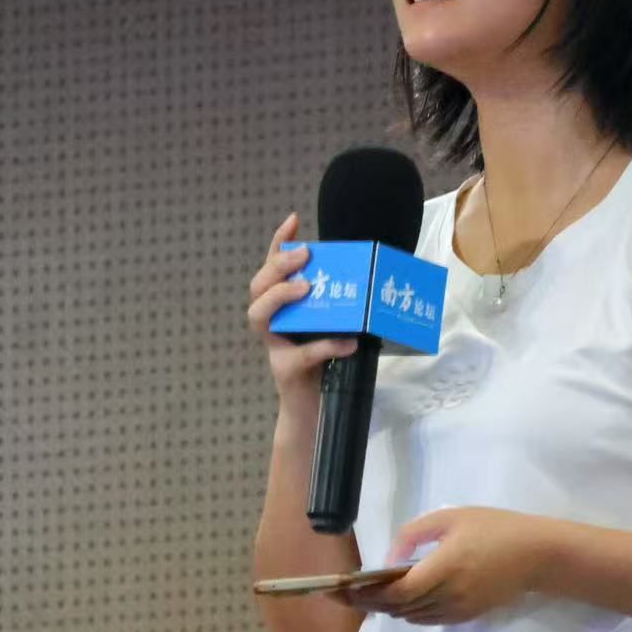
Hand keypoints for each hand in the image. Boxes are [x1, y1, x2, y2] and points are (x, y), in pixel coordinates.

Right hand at [247, 213, 355, 412]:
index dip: (279, 243)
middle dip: (277, 266)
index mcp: (283, 309)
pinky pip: (302, 354)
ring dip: (281, 296)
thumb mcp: (333, 326)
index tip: (294, 220)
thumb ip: (340, 306)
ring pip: (259, 315)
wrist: (318, 412)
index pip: (272, 269)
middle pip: (257, 287)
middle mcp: (271, 324)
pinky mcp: (285, 371)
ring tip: (307, 288)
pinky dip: (325, 346)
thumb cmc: (326, 364)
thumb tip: (374, 276)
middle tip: (304, 257)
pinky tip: (347, 342)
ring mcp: (274, 347)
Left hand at [346, 508, 565, 626]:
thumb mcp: (452, 518)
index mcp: (443, 568)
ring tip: (367, 596)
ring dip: (388, 608)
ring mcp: (458, 610)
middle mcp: (448, 595)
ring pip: (411, 617)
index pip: (396, 592)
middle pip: (399, 608)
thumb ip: (414, 534)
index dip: (366, 594)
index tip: (342, 589)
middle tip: (343, 594)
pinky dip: (409, 612)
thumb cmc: (495, 528)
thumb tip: (389, 557)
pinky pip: (428, 619)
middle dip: (369, 603)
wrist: (537, 555)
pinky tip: (400, 600)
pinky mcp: (466, 616)